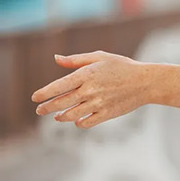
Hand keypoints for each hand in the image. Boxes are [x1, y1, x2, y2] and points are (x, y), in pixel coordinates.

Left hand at [29, 51, 148, 128]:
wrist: (145, 82)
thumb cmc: (121, 66)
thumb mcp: (99, 57)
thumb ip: (76, 60)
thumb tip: (56, 59)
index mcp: (86, 74)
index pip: (58, 86)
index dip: (44, 93)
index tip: (34, 98)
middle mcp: (90, 90)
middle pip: (61, 103)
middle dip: (47, 107)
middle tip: (39, 110)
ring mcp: (98, 104)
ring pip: (72, 115)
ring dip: (61, 116)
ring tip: (56, 116)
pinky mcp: (106, 114)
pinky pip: (86, 123)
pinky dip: (78, 123)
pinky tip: (75, 120)